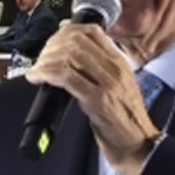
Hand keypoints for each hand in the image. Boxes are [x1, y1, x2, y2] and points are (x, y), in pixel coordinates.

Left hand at [25, 24, 159, 174]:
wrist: (137, 143)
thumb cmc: (122, 118)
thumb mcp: (115, 86)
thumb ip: (97, 69)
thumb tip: (69, 56)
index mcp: (120, 62)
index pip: (92, 32)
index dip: (64, 32)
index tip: (51, 42)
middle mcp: (116, 69)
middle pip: (77, 41)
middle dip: (51, 46)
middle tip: (40, 58)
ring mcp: (108, 83)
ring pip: (70, 56)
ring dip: (46, 60)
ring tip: (37, 70)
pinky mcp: (98, 100)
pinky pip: (66, 77)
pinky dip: (46, 74)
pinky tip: (37, 78)